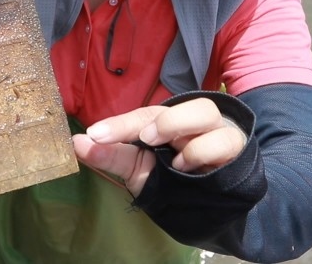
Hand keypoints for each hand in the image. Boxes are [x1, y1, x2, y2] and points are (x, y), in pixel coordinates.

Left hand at [72, 97, 247, 195]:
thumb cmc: (173, 180)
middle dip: (164, 118)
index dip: (121, 123)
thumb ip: (111, 157)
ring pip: (206, 112)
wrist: (213, 208)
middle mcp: (194, 121)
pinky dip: (203, 152)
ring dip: (184, 130)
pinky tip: (189, 169)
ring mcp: (218, 132)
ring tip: (173, 160)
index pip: (146, 114)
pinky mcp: (235, 150)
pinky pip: (224, 141)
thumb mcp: (139, 170)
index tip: (95, 134)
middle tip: (146, 138)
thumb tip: (75, 144)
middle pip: (184, 103)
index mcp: (169, 121)